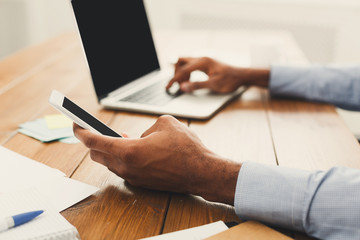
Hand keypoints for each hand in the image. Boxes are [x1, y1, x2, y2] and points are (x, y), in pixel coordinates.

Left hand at [74, 115, 240, 204]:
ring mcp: (134, 177)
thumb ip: (146, 127)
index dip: (81, 131)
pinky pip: (123, 169)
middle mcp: (127, 167)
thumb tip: (141, 136)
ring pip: (110, 163)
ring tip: (114, 138)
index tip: (75, 124)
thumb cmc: (186, 148)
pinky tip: (131, 149)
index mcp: (129, 151)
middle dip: (93, 141)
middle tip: (93, 130)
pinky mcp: (142, 182)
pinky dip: (121, 158)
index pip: (94, 142)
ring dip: (108, 150)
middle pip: (97, 155)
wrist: (201, 172)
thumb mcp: (165, 123)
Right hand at [166, 57, 269, 92]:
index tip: (168, 88)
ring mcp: (204, 60)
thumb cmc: (230, 80)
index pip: (183, 70)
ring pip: (185, 62)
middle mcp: (202, 58)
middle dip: (176, 73)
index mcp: (202, 62)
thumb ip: (197, 86)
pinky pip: (191, 65)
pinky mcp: (206, 64)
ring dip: (181, 72)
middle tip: (177, 85)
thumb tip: (182, 87)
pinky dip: (187, 72)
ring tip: (184, 84)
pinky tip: (190, 81)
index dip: (174, 80)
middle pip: (181, 62)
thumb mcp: (213, 85)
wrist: (242, 76)